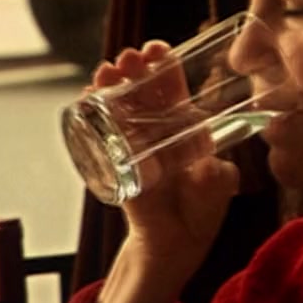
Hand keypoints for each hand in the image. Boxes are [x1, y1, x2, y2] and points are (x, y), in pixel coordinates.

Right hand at [91, 42, 240, 302]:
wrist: (168, 252)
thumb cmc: (197, 220)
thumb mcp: (215, 193)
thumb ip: (215, 180)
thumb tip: (208, 167)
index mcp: (186, 132)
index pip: (175, 91)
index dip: (165, 67)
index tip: (158, 50)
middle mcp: (159, 134)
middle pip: (143, 92)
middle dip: (134, 70)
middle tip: (128, 59)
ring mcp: (134, 146)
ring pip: (120, 106)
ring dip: (111, 85)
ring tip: (104, 72)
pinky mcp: (113, 162)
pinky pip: (101, 132)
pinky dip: (93, 113)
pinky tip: (87, 98)